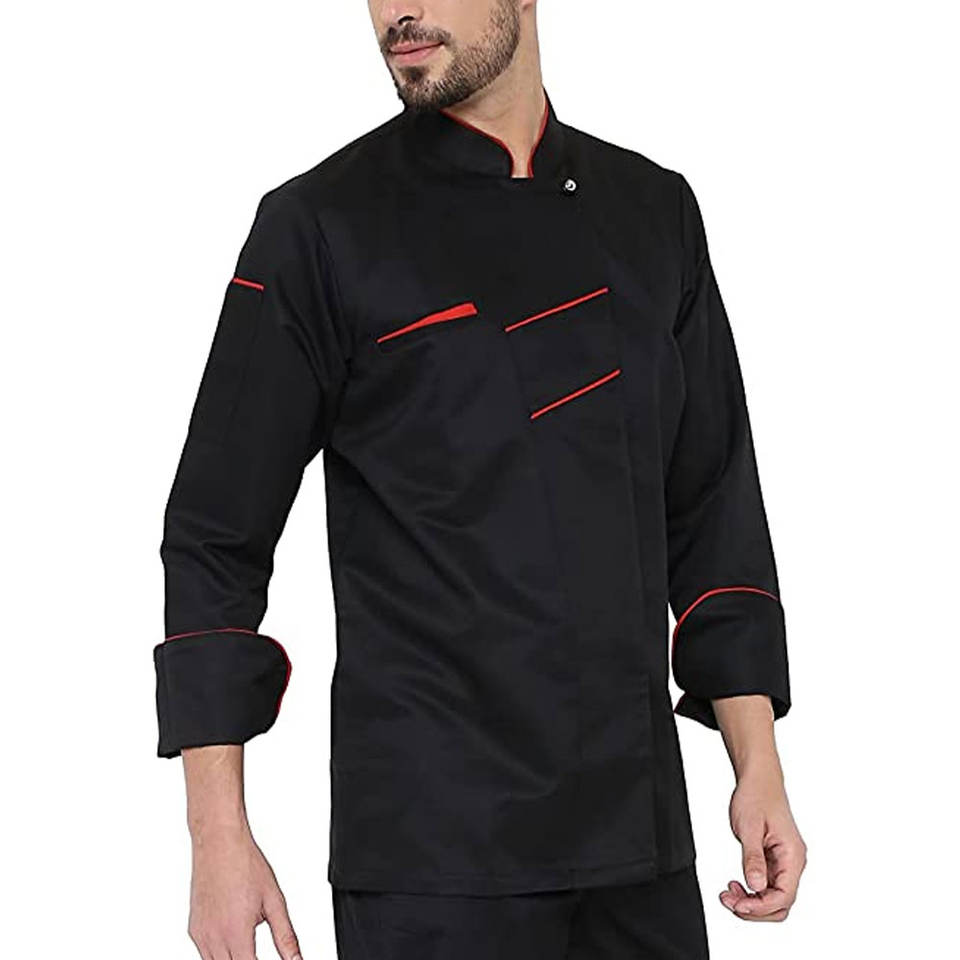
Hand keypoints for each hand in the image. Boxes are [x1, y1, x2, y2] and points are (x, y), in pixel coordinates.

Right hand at [187, 822, 301, 959]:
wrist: (219, 842)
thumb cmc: (245, 864)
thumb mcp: (274, 901)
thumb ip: (286, 937)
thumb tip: (296, 959)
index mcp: (236, 933)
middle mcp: (213, 938)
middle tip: (257, 951)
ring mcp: (200, 936)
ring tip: (249, 947)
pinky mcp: (193, 930)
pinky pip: (205, 954)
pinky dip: (220, 954)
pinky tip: (233, 940)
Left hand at [719, 768, 806, 921]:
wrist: (759, 780)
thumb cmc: (757, 796)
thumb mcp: (749, 827)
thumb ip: (753, 858)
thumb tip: (755, 885)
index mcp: (793, 855)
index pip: (784, 897)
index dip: (760, 906)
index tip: (739, 904)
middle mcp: (793, 862)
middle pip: (780, 903)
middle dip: (754, 909)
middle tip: (730, 901)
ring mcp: (784, 862)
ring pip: (772, 897)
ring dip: (751, 901)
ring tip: (729, 894)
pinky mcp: (774, 860)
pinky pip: (766, 885)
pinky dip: (751, 890)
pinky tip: (737, 885)